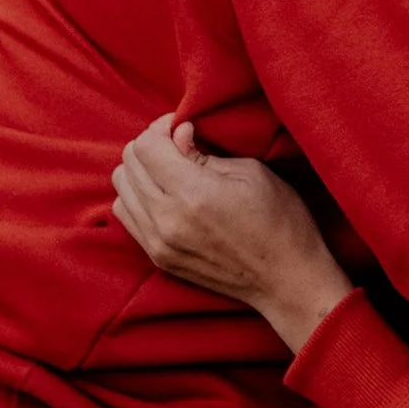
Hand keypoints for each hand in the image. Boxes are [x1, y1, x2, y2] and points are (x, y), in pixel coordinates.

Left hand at [111, 118, 353, 353]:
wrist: (286, 280)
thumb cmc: (280, 221)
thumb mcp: (251, 173)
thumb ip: (205, 154)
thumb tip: (178, 135)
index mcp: (193, 194)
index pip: (146, 146)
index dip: (161, 127)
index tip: (182, 128)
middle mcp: (167, 220)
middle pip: (129, 163)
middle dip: (150, 145)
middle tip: (178, 145)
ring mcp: (159, 243)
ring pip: (121, 188)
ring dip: (141, 171)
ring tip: (170, 170)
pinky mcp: (158, 258)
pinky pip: (126, 216)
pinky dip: (138, 197)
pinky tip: (164, 195)